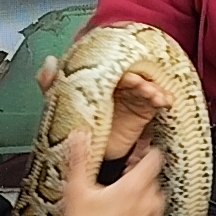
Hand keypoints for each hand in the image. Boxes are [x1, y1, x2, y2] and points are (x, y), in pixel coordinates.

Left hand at [39, 58, 172, 160]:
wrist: (89, 153)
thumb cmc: (76, 122)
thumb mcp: (60, 102)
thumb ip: (51, 84)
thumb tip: (50, 62)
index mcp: (100, 79)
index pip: (113, 67)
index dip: (120, 68)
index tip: (122, 74)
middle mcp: (119, 85)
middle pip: (133, 75)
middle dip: (138, 78)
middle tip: (137, 83)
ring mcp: (132, 98)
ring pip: (146, 87)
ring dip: (152, 89)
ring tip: (153, 95)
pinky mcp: (142, 112)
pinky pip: (155, 102)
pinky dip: (163, 99)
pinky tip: (165, 102)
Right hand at [60, 129, 165, 215]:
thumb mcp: (76, 191)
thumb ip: (79, 159)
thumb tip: (79, 137)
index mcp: (136, 187)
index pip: (155, 156)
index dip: (145, 148)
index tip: (136, 147)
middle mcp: (150, 202)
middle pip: (152, 175)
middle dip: (136, 171)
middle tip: (118, 174)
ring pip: (152, 194)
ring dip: (139, 191)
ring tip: (117, 195)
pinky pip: (148, 213)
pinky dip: (138, 210)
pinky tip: (119, 214)